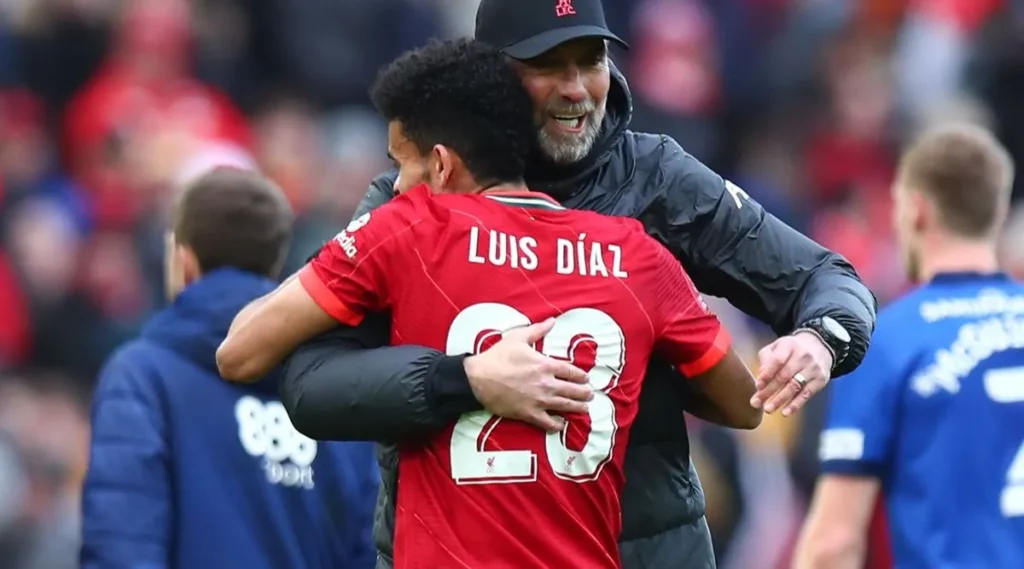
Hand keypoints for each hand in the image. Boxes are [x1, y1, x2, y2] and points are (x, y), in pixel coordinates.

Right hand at [464, 318, 591, 431]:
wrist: (479, 379)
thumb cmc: (497, 357)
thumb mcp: (518, 338)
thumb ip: (537, 330)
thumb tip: (552, 321)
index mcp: (546, 365)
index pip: (571, 371)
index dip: (581, 376)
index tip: (586, 379)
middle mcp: (546, 384)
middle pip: (573, 390)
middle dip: (584, 393)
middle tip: (589, 395)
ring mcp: (539, 401)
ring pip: (565, 406)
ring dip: (577, 408)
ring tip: (585, 409)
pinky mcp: (529, 414)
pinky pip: (548, 422)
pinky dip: (557, 425)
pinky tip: (561, 424)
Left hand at [750, 332, 832, 416]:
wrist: (819, 347)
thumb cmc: (791, 350)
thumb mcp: (777, 347)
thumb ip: (766, 358)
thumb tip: (761, 376)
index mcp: (789, 345)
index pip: (777, 361)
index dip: (767, 374)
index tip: (758, 386)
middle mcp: (803, 355)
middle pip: (784, 376)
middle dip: (768, 391)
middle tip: (756, 403)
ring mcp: (813, 368)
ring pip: (794, 386)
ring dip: (780, 400)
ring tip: (768, 409)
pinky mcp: (820, 380)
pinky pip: (806, 394)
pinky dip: (795, 405)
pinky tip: (785, 412)